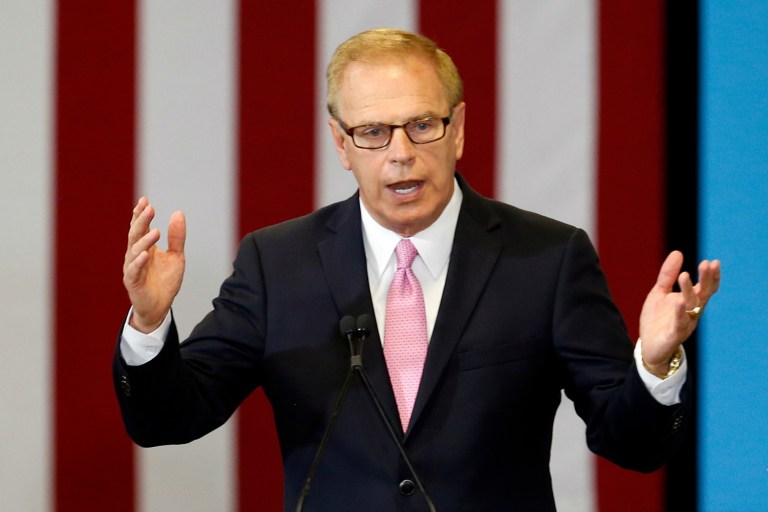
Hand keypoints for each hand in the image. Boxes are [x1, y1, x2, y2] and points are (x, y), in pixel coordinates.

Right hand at [123, 197, 185, 332]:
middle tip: (149, 208)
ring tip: (156, 231)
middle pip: (135, 234)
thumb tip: (178, 213)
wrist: (160, 307)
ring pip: (134, 251)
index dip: (140, 214)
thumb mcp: (176, 256)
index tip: (145, 201)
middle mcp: (135, 255)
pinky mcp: (133, 282)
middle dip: (141, 221)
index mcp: (145, 247)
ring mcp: (132, 268)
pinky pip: (134, 270)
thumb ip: (177, 237)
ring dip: (145, 240)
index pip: (140, 227)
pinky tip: (146, 254)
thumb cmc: (165, 281)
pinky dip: (139, 262)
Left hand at [639, 251, 720, 372]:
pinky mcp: (674, 336)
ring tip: (684, 275)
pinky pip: (679, 324)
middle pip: (703, 295)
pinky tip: (678, 302)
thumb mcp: (660, 293)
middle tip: (706, 264)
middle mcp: (691, 312)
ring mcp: (684, 324)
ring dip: (689, 292)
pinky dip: (679, 313)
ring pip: (691, 307)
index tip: (713, 261)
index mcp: (690, 302)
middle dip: (706, 280)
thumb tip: (678, 252)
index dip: (711, 276)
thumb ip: (668, 275)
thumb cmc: (658, 318)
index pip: (706, 288)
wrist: (649, 346)